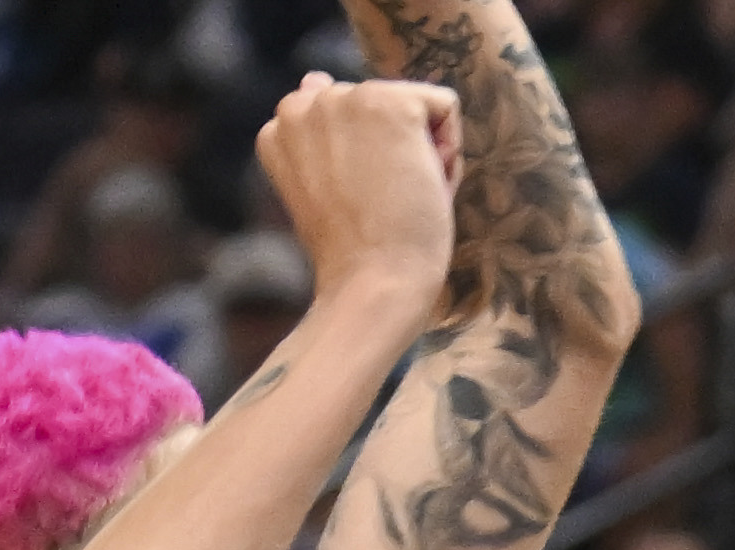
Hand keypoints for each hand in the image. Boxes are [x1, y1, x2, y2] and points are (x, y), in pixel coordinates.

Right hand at [258, 68, 462, 318]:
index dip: (367, 160)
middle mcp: (306, 101)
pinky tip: (421, 187)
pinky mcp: (390, 104)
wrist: (371, 287)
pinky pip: (446, 107)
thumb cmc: (352, 254)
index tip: (356, 204)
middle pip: (383, 107)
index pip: (352, 115)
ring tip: (398, 200)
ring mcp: (345, 99)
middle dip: (393, 151)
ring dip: (421, 153)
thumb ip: (319, 131)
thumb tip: (313, 78)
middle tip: (379, 206)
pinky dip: (449, 152)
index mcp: (285, 121)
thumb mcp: (324, 186)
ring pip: (414, 106)